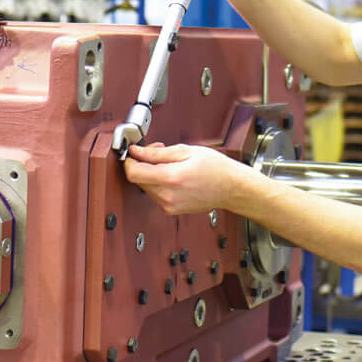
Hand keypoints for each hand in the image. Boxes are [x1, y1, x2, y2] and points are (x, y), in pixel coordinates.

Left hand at [124, 143, 253, 214]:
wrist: (232, 188)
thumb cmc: (216, 168)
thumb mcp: (187, 151)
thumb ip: (157, 152)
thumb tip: (137, 151)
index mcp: (171, 178)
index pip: (133, 173)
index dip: (129, 161)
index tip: (133, 153)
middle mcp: (167, 196)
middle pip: (138, 180)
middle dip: (142, 163)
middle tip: (157, 151)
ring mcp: (169, 205)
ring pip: (146, 187)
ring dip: (151, 173)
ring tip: (170, 163)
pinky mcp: (171, 210)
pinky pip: (155, 194)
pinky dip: (159, 183)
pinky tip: (173, 175)